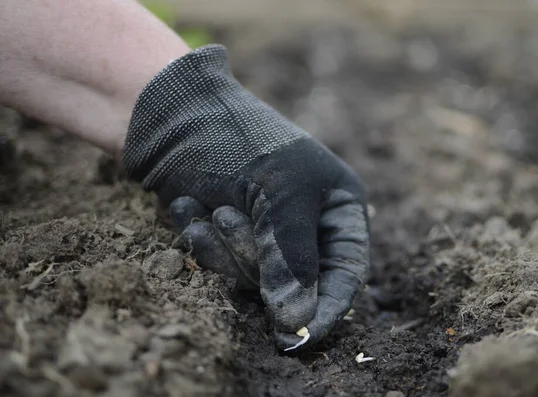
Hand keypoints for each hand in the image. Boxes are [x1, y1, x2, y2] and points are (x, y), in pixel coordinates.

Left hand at [122, 45, 369, 350]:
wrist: (170, 114)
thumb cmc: (237, 141)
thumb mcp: (277, 194)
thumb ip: (292, 260)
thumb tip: (296, 324)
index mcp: (337, 205)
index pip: (345, 273)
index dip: (325, 310)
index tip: (297, 342)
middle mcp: (306, 223)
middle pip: (294, 282)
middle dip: (254, 257)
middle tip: (228, 216)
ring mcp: (267, 230)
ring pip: (254, 279)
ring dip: (224, 248)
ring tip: (208, 206)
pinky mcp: (230, 236)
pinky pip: (222, 267)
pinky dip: (201, 242)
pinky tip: (187, 207)